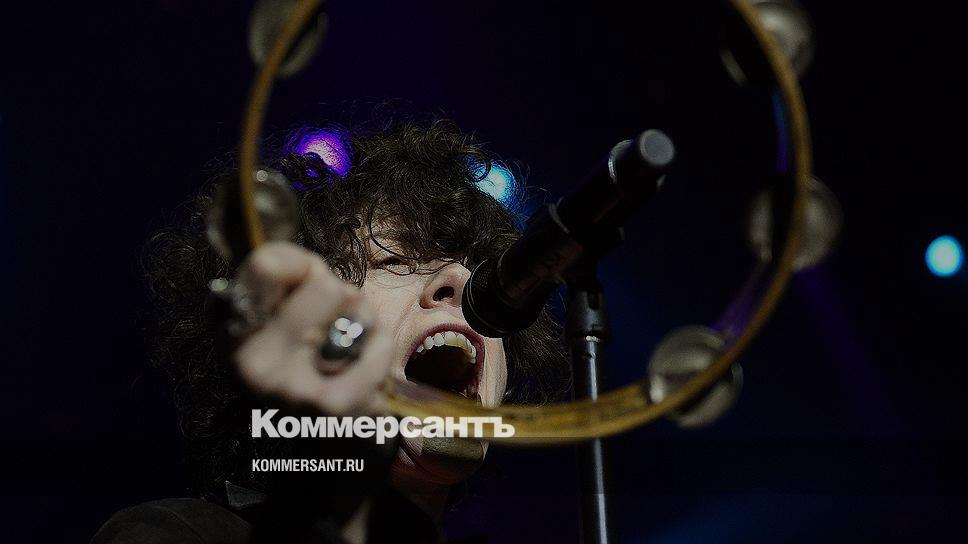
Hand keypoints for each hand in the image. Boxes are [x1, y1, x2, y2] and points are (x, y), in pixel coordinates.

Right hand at [232, 242, 393, 415]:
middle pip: (325, 287)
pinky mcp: (331, 407)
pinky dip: (380, 348)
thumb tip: (313, 272)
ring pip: (357, 312)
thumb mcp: (285, 301)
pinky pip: (378, 345)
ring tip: (346, 345)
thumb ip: (291, 268)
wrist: (317, 433)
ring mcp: (289, 387)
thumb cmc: (303, 349)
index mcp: (233, 327)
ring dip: (364, 321)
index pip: (266, 266)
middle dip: (340, 296)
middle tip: (330, 323)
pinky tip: (361, 365)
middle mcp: (250, 360)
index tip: (302, 287)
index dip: (300, 266)